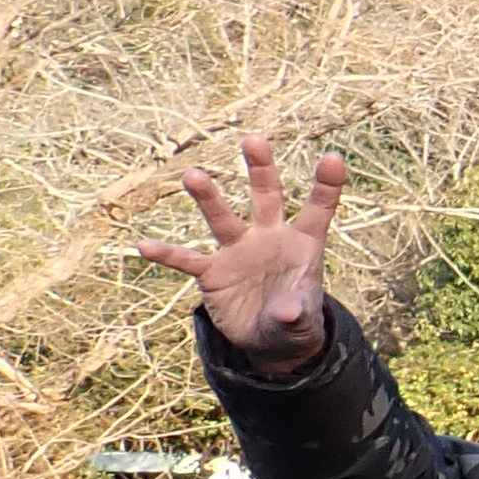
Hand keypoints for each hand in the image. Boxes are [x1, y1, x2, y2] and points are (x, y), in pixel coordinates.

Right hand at [138, 135, 346, 375]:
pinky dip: (167, 255)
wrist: (268, 339)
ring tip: (194, 175)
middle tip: (253, 139)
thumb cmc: (295, 321)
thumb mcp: (303, 323)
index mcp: (302, 244)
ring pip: (223, 218)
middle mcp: (268, 238)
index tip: (334, 158)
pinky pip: (187, 260)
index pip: (317, 210)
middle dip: (260, 169)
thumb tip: (288, 312)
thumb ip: (298, 314)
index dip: (327, 185)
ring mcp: (238, 251)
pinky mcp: (213, 272)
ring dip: (209, 198)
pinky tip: (145, 246)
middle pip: (266, 196)